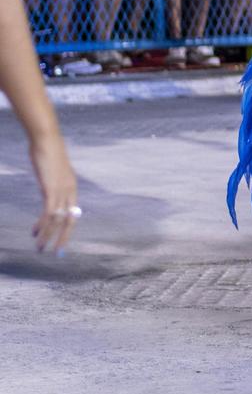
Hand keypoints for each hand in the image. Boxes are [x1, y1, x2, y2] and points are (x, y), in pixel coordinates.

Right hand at [29, 132, 78, 253]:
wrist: (47, 141)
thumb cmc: (48, 153)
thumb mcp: (54, 171)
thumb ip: (54, 182)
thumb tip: (49, 190)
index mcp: (72, 187)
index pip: (74, 213)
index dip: (68, 228)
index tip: (61, 240)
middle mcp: (70, 191)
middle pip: (70, 220)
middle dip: (62, 237)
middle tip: (56, 252)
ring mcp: (61, 191)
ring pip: (57, 220)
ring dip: (48, 235)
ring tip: (40, 248)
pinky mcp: (50, 190)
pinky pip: (48, 213)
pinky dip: (42, 225)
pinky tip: (36, 233)